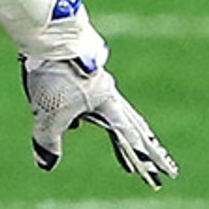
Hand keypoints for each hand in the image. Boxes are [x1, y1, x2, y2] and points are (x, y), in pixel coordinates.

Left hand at [22, 55, 177, 188]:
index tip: (162, 173)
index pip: (130, 138)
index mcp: (108, 104)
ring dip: (122, 128)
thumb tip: (46, 164)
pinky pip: (90, 98)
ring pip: (114, 110)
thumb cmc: (55, 75)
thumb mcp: (48, 113)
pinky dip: (92, 111)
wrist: (49, 35)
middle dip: (146, 146)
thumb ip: (48, 141)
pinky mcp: (79, 70)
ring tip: (129, 140)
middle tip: (160, 164)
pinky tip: (81, 115)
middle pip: (133, 125)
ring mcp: (95, 80)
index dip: (144, 158)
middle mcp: (107, 93)